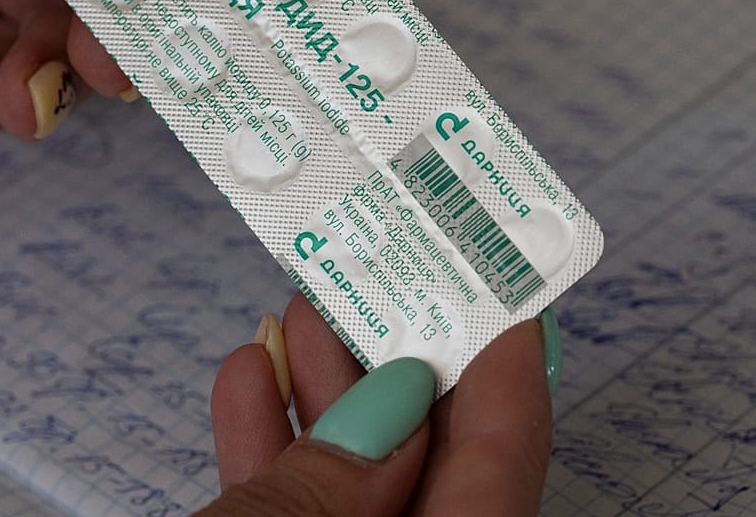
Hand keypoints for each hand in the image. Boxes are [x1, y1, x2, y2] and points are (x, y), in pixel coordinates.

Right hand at [206, 295, 555, 514]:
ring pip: (356, 488)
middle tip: (382, 268)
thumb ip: (331, 480)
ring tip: (303, 310)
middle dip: (397, 360)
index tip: (496, 275)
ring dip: (324, 396)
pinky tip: (248, 380)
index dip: (506, 359)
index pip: (506, 457)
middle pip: (431, 459)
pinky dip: (271, 457)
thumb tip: (391, 406)